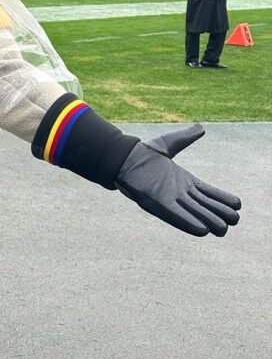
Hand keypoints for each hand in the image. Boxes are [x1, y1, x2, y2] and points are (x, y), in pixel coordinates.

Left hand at [115, 124, 240, 236]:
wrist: (122, 157)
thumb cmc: (142, 153)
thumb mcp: (168, 143)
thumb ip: (185, 137)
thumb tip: (201, 127)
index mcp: (182, 180)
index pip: (207, 191)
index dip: (221, 198)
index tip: (237, 204)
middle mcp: (177, 192)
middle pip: (203, 205)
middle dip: (219, 213)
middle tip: (235, 221)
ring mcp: (168, 199)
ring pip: (193, 213)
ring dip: (208, 221)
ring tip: (223, 230)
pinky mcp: (157, 204)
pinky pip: (176, 216)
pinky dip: (189, 222)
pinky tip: (203, 231)